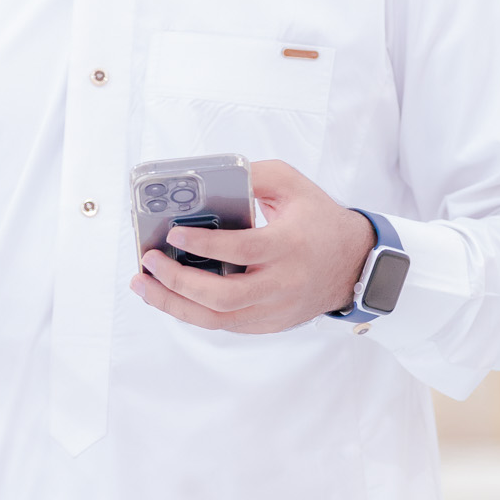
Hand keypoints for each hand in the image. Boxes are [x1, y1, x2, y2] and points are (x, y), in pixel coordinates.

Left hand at [130, 159, 374, 334]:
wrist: (355, 264)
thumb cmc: (319, 220)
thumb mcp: (293, 185)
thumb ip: (255, 174)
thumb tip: (209, 178)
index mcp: (289, 246)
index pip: (242, 250)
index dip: (205, 244)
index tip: (174, 233)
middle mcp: (282, 284)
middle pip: (222, 297)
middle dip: (177, 282)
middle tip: (149, 262)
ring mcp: (275, 310)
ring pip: (217, 320)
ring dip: (174, 304)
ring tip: (143, 285)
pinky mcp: (269, 324)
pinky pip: (223, 324)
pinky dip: (192, 310)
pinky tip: (168, 294)